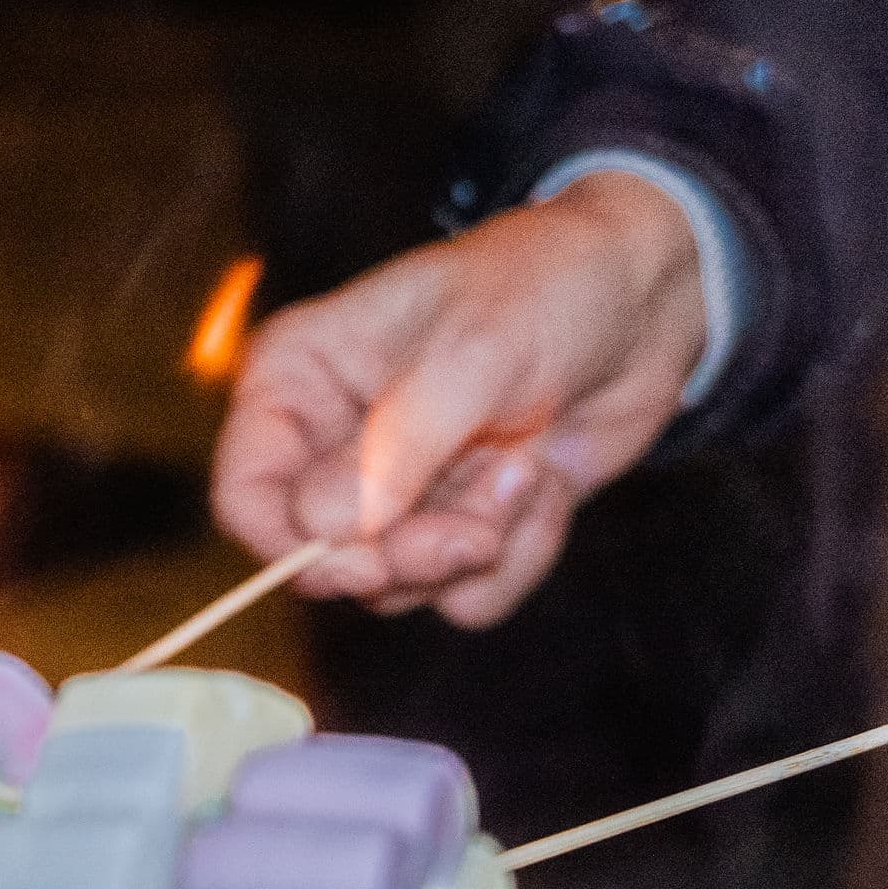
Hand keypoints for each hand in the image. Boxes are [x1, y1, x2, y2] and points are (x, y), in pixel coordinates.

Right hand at [212, 172, 707, 628]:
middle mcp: (330, 447)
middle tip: (472, 532)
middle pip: (321, 561)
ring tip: (522, 470)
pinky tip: (542, 488)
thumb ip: (395, 453)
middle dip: (406, 556)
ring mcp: (394, 495)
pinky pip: (464, 598)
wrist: (643, 301)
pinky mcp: (454, 528)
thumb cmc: (546, 290)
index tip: (368, 560)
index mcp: (297, 383)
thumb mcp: (470, 357)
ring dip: (476, 546)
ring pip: (396, 589)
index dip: (292, 546)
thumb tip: (329, 532)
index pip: (244, 496)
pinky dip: (518, 557)